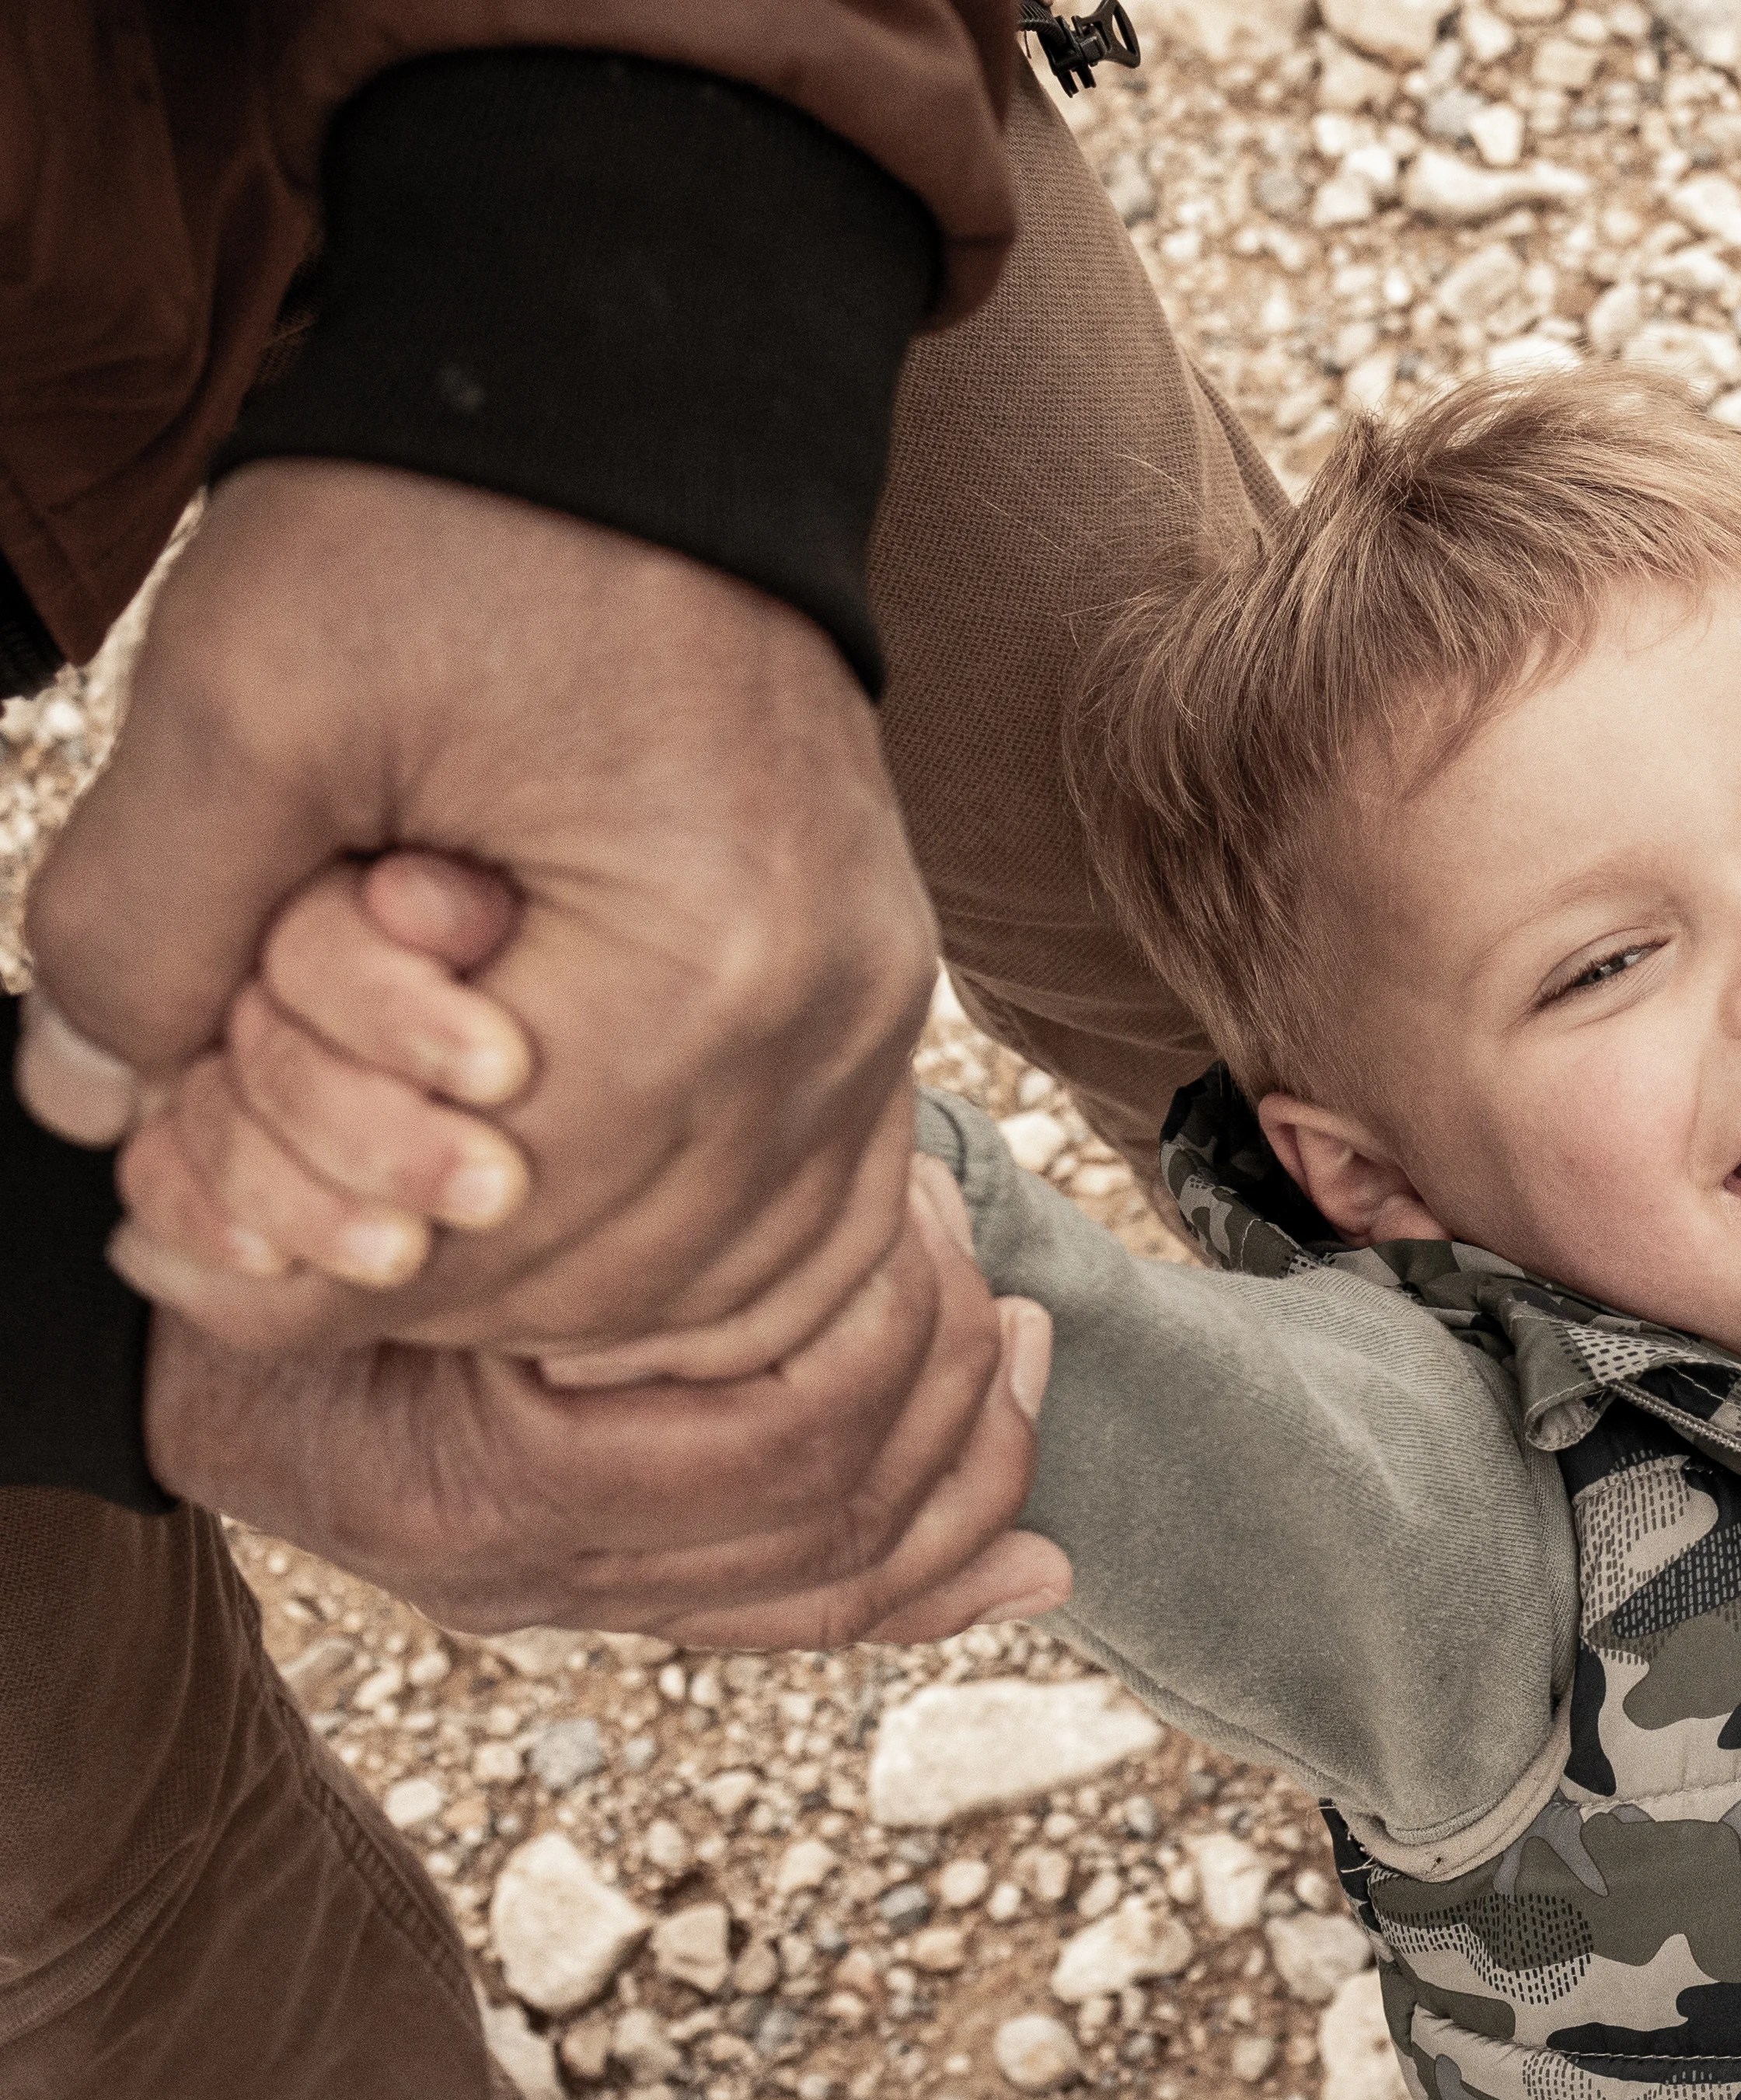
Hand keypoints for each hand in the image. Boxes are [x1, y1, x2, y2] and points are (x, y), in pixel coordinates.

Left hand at [18, 459, 940, 1375]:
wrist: (647, 391)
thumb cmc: (464, 520)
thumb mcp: (245, 700)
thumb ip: (142, 927)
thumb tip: (84, 1107)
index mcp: (702, 974)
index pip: (481, 1232)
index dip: (297, 1261)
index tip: (167, 1237)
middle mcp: (827, 1029)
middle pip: (595, 1285)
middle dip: (404, 1279)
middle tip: (244, 1229)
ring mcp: (879, 1021)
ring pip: (709, 1284)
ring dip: (536, 1292)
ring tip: (386, 1232)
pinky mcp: (881, 999)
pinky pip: (811, 1222)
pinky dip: (687, 1273)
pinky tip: (574, 1257)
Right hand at [147, 1156, 1073, 1648]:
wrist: (175, 1339)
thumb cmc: (265, 1212)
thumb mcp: (344, 1158)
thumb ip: (499, 1153)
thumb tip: (577, 1030)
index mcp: (491, 1476)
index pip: (775, 1439)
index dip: (885, 1334)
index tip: (924, 1220)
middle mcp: (531, 1573)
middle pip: (825, 1525)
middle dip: (953, 1405)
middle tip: (1001, 1287)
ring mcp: (568, 1602)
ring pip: (830, 1587)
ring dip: (963, 1480)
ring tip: (1023, 1358)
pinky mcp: (606, 1605)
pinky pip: (792, 1626)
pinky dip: (927, 1589)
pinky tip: (1024, 1560)